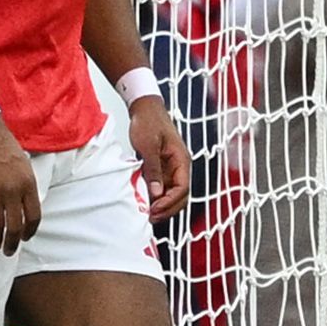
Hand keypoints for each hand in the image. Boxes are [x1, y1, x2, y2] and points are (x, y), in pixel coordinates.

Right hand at [0, 118, 40, 255]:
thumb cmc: (3, 145)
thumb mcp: (24, 165)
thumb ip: (25, 186)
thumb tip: (24, 208)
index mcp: (28, 183)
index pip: (34, 216)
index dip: (30, 231)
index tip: (25, 238)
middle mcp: (13, 190)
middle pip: (16, 226)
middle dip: (13, 243)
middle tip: (9, 251)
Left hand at [128, 94, 190, 221]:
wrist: (144, 107)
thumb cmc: (148, 121)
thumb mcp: (148, 146)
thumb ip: (153, 170)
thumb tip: (157, 193)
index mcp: (182, 160)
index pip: (182, 188)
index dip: (170, 202)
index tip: (155, 209)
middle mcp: (179, 166)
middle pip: (180, 195)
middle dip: (168, 209)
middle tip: (151, 217)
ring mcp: (171, 167)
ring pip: (172, 193)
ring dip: (162, 205)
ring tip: (148, 213)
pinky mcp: (162, 167)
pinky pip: (163, 187)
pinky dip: (156, 196)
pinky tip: (146, 201)